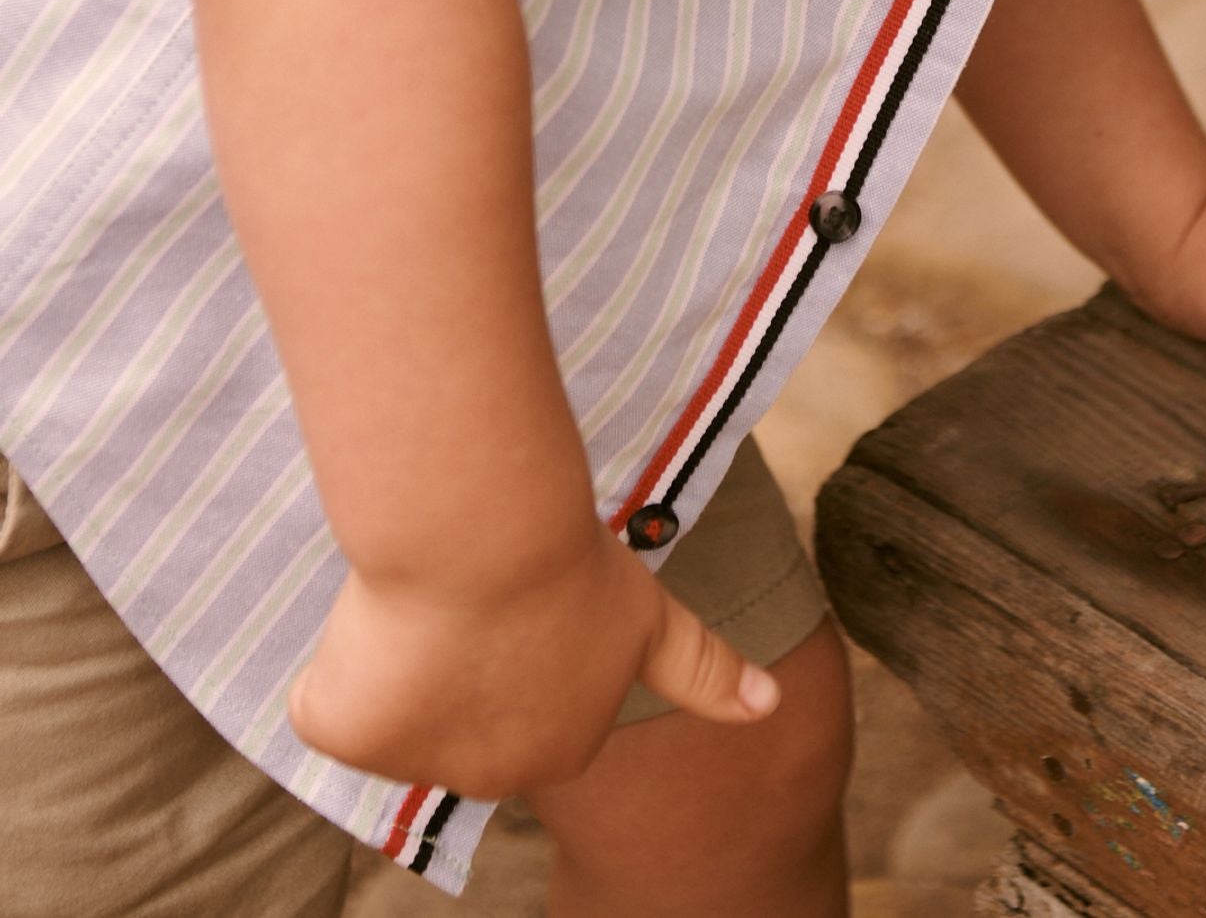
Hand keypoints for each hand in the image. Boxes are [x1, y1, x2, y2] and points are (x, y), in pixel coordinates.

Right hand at [289, 524, 777, 798]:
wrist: (489, 534)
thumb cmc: (568, 559)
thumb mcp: (650, 618)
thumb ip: (703, 671)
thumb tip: (771, 709)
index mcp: (557, 751)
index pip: (516, 699)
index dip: (508, 638)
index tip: (514, 595)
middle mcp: (488, 777)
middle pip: (448, 709)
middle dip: (448, 658)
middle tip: (470, 592)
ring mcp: (414, 764)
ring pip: (383, 698)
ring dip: (393, 651)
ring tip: (433, 594)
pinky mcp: (346, 734)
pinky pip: (326, 694)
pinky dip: (341, 656)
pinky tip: (380, 616)